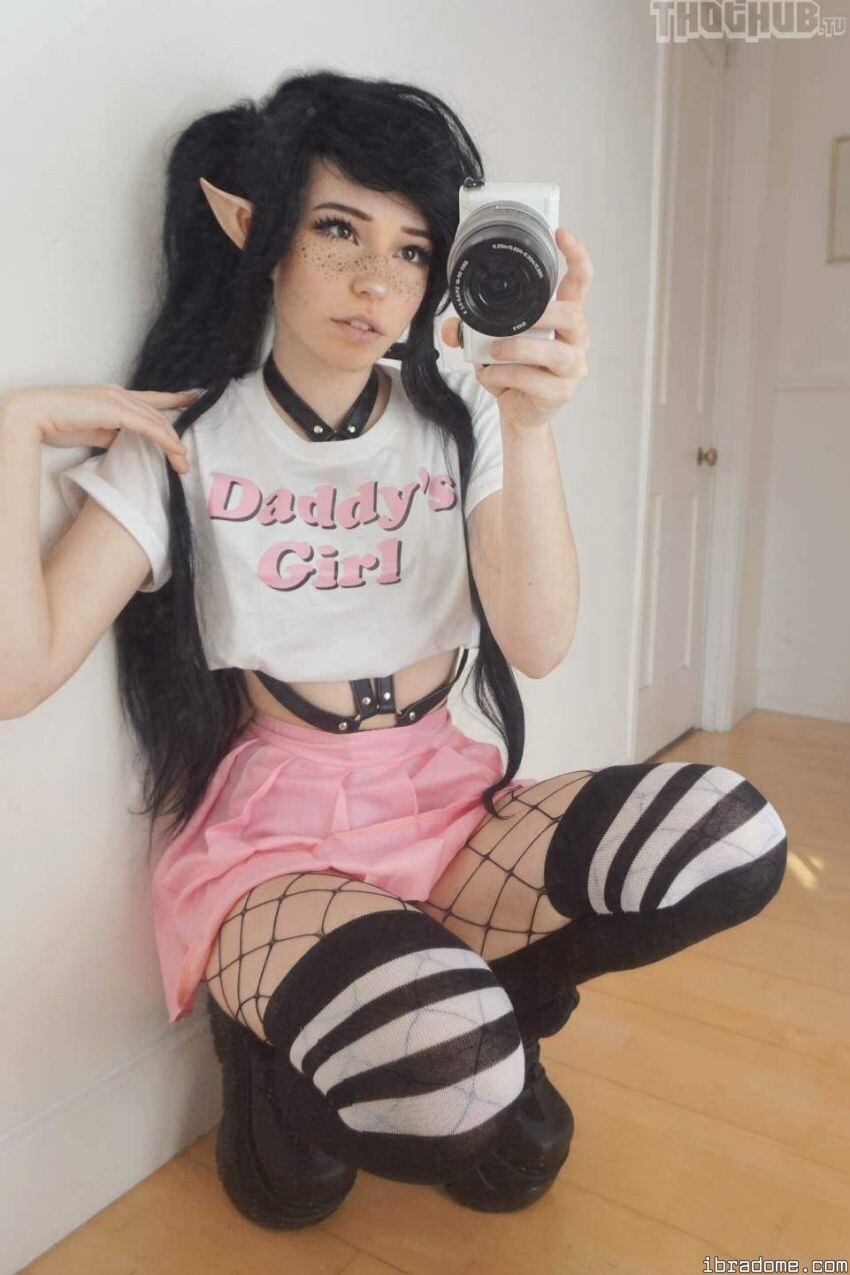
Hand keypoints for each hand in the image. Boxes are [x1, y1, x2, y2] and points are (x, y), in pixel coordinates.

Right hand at [2, 383, 199, 472]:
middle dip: (175, 436)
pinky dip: (165, 439)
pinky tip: (176, 451)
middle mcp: (120, 393)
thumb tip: (123, 444)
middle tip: (185, 459)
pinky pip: (148, 427)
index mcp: (114, 396)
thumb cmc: (58, 423)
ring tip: (182, 464)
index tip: (192, 399)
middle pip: (158, 415)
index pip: (150, 398)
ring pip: (156, 421)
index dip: (173, 399)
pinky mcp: (115, 410)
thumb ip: (111, 435)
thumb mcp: (93, 431)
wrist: (37, 414)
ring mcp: (118, 399)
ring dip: (172, 444)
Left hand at [440, 227, 592, 431]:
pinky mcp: (560, 392)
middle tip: (514, 318)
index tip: (561, 234)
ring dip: (518, 347)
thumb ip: (470, 332)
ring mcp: (571, 367)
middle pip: (573, 315)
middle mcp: (575, 339)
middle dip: (542, 313)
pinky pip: (534, 380)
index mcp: (563, 318)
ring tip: (492, 351)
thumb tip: (452, 327)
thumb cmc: (512, 372)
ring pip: (555, 351)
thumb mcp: (489, 345)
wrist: (519, 413)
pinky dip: (506, 374)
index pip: (580, 282)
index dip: (576, 256)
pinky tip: (489, 374)